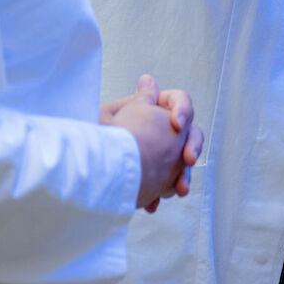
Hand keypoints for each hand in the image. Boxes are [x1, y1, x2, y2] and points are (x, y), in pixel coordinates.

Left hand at [101, 74, 192, 211]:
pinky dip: (165, 193)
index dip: (183, 109)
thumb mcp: (118, 116)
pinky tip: (153, 204)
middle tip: (187, 159)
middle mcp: (161, 132)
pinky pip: (169, 184)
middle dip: (192, 146)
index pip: (178, 101)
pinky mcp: (156, 178)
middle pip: (189, 133)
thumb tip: (148, 80)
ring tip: (179, 189)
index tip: (176, 124)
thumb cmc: (102, 141)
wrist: (91, 173)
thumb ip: (139, 99)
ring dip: (184, 175)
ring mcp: (162, 155)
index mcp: (153, 111)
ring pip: (184, 162)